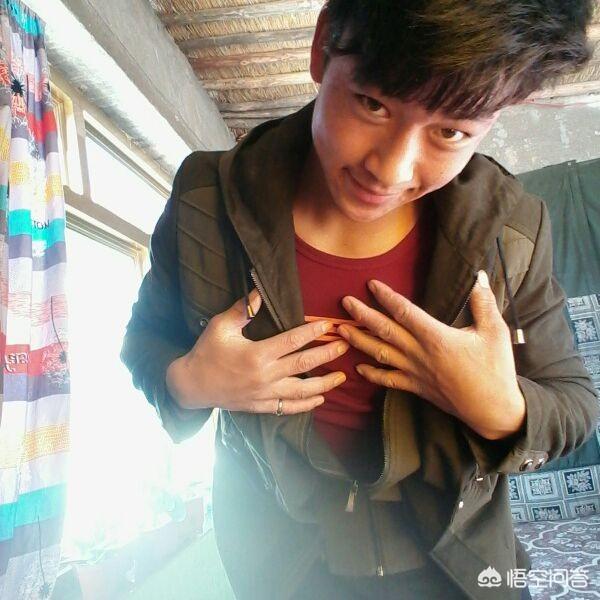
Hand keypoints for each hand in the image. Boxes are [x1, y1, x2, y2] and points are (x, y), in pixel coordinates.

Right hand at [166, 288, 347, 414]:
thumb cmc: (206, 352)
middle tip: (345, 345)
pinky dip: (307, 404)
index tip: (330, 325)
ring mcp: (264, 393)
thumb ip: (241, 310)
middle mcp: (265, 375)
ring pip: (302, 390)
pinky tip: (321, 398)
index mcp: (257, 354)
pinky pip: (288, 407)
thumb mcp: (220, 326)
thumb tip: (258, 292)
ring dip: (325, 383)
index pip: (292, 340)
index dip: (313, 331)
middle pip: (304, 364)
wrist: (192, 385)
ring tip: (342, 376)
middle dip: (327, 354)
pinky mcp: (261, 406)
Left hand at [336, 271, 525, 439]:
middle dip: (362, 315)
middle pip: (384, 330)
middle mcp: (420, 354)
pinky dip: (372, 374)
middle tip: (344, 303)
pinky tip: (359, 367)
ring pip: (380, 354)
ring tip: (341, 330)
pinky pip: (388, 380)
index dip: (386, 296)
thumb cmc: (496, 370)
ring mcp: (415, 372)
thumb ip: (484, 303)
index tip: (371, 284)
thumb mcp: (496, 332)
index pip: (405, 311)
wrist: (493, 410)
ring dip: (359, 341)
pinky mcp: (416, 388)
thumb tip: (480, 277)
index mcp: (436, 337)